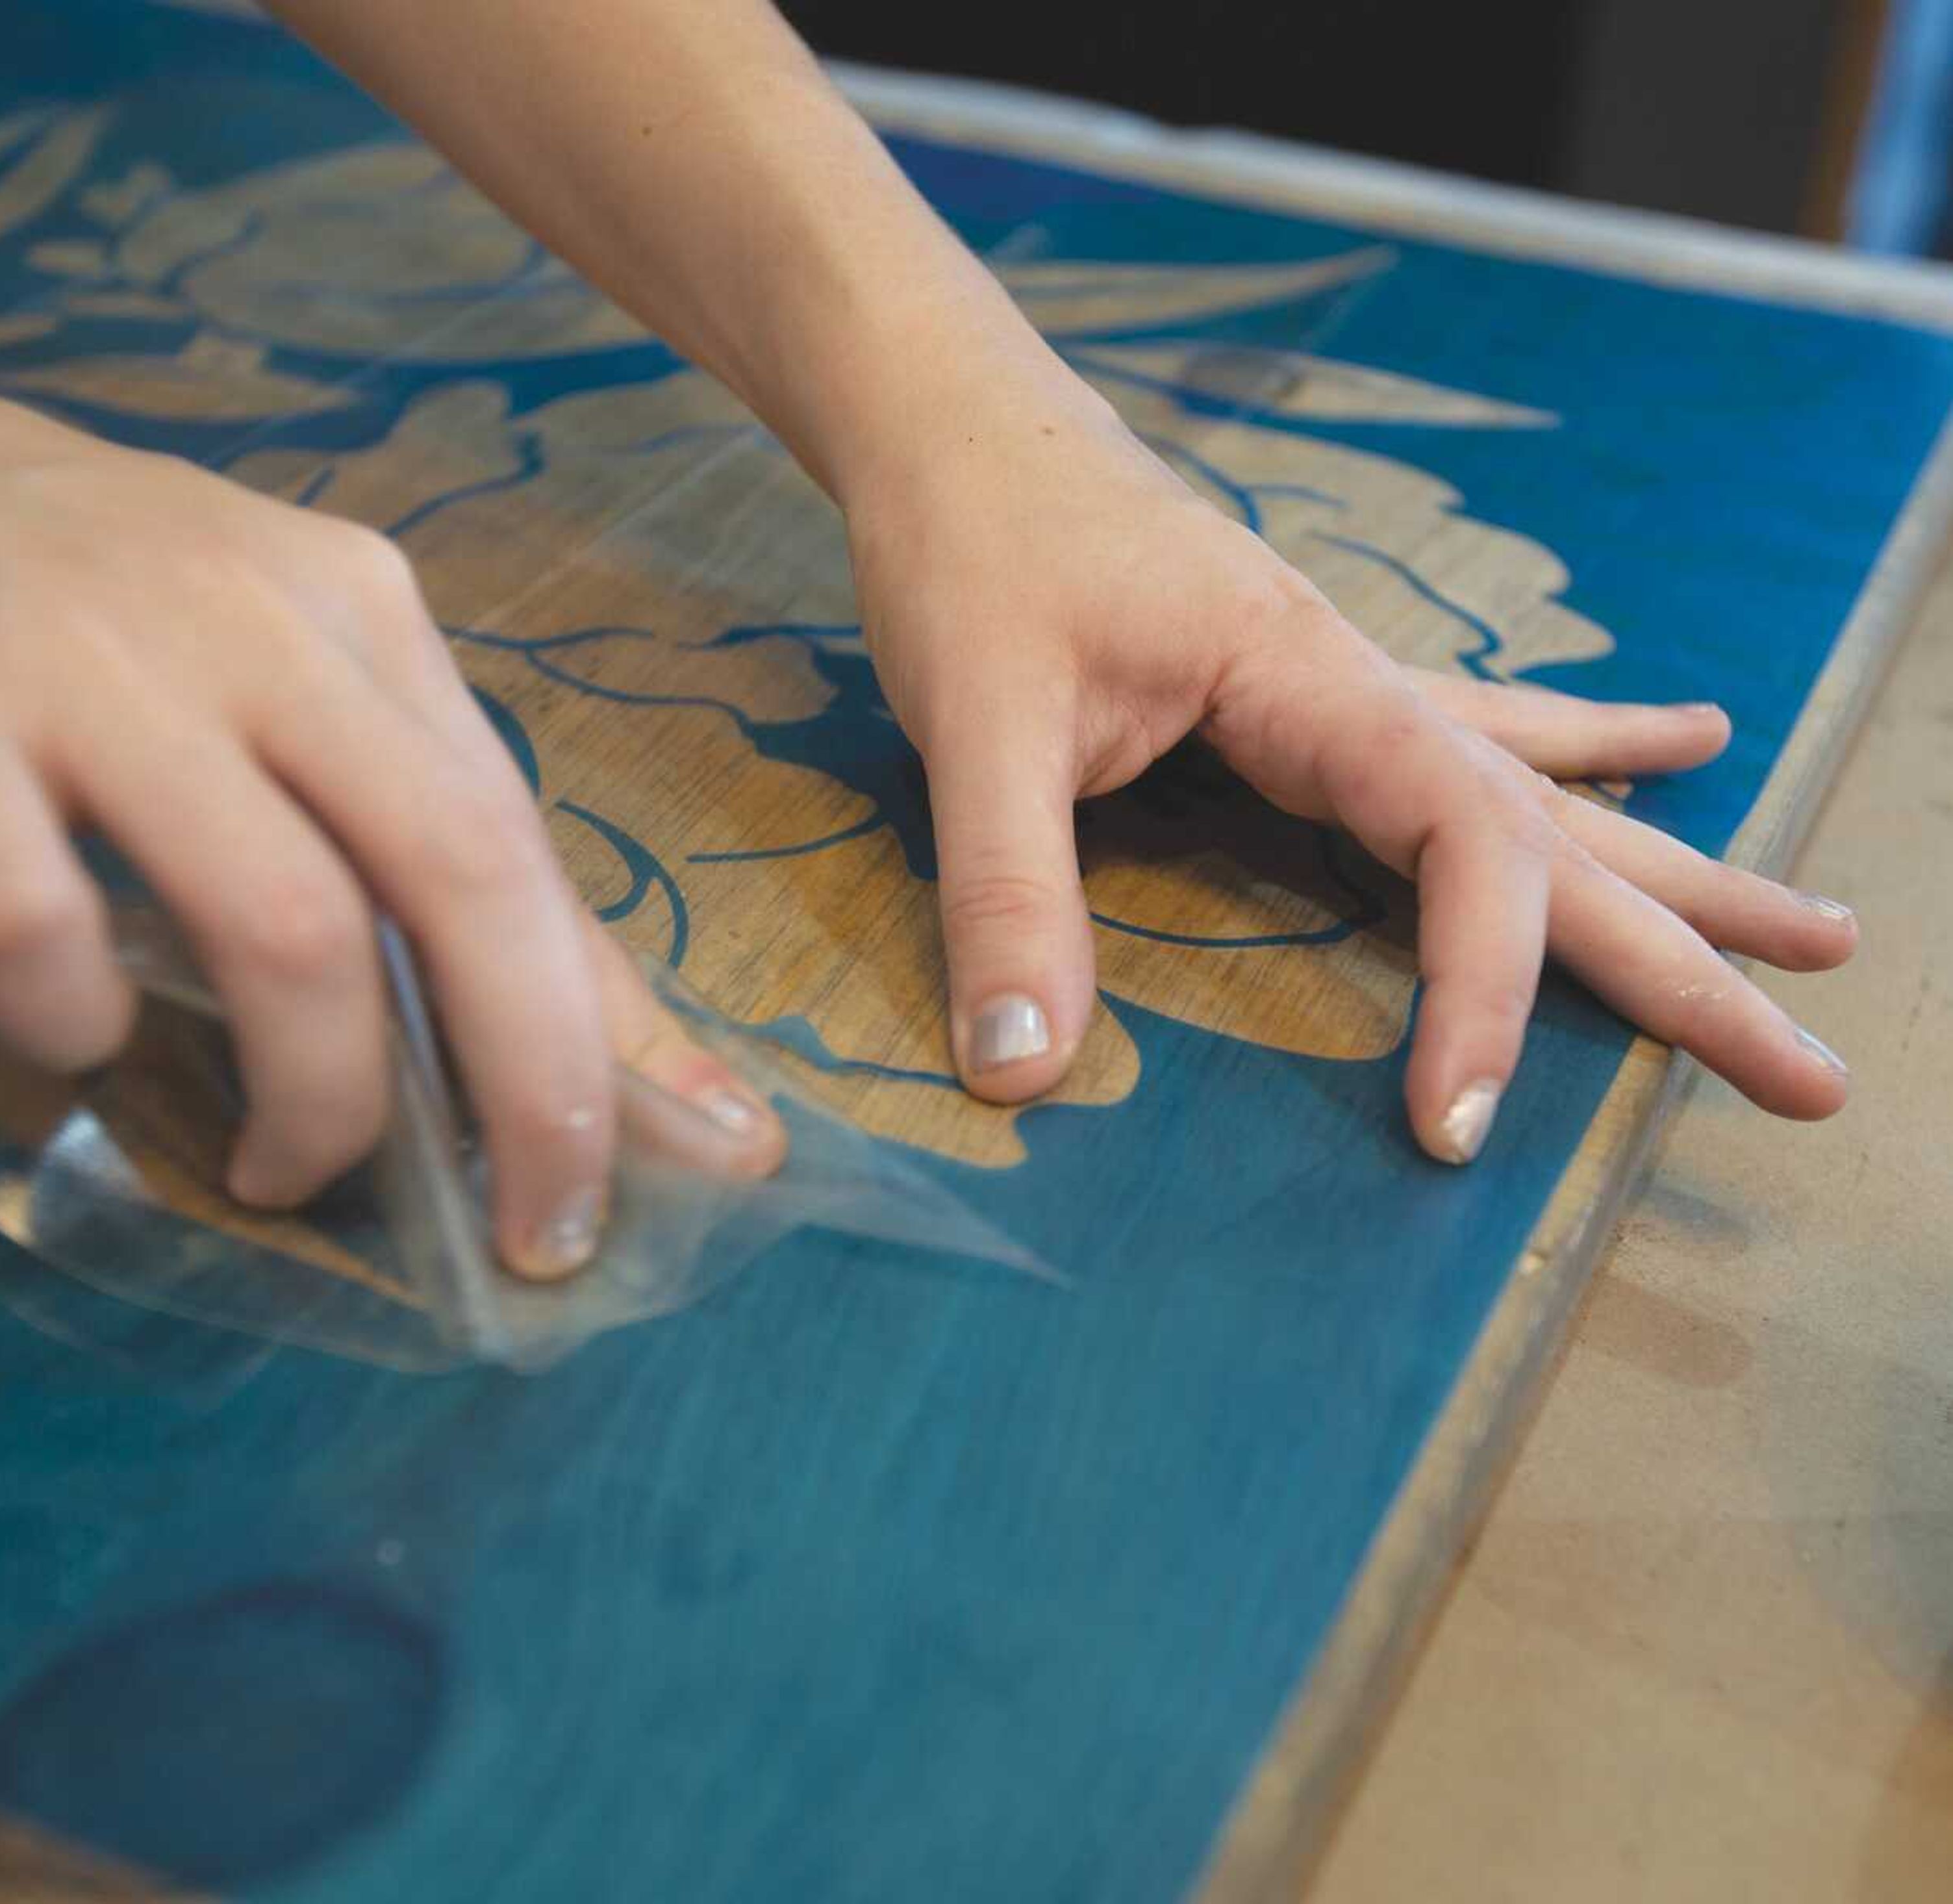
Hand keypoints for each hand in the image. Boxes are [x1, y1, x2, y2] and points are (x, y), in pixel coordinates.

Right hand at [0, 273, 781, 1267]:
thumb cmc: (3, 587)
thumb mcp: (231, 659)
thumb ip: (372, 812)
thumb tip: (546, 1012)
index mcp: (346, 603)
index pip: (523, 833)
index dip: (619, 1016)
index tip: (704, 1158)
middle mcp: (245, 607)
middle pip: (457, 871)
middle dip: (534, 1084)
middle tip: (534, 1234)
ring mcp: (75, 647)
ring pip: (284, 920)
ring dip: (317, 1093)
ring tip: (284, 1171)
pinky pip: (32, 914)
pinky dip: (73, 1017)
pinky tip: (71, 1040)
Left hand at [842, 370, 1855, 1161]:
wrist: (954, 421)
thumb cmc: (968, 544)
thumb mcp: (976, 720)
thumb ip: (1006, 893)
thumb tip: (1022, 1078)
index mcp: (1317, 684)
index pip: (1462, 850)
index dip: (1483, 994)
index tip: (1455, 1124)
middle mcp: (1364, 685)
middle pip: (1562, 836)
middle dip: (1692, 956)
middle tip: (1815, 1075)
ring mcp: (1349, 681)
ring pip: (1546, 793)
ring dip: (1677, 869)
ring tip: (1816, 930)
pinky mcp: (1309, 683)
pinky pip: (1480, 737)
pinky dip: (1580, 754)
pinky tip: (1671, 745)